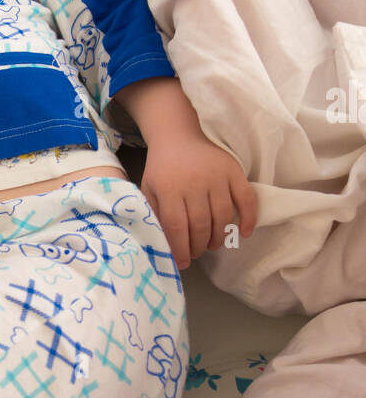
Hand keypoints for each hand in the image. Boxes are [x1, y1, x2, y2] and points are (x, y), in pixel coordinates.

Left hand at [139, 131, 257, 270]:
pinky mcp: (234, 171)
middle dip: (198, 246)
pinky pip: (247, 199)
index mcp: (169, 188)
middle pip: (200, 225)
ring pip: (223, 217)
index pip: (176, 227)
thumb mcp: (148, 190)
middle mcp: (194, 183)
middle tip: (196, 253)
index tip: (182, 263)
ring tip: (212, 245)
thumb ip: (154, 215)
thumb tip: (161, 246)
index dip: (180, 249)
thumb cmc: (162, 168)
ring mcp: (217, 176)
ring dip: (219, 238)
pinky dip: (249, 218)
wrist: (178, 135)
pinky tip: (244, 233)